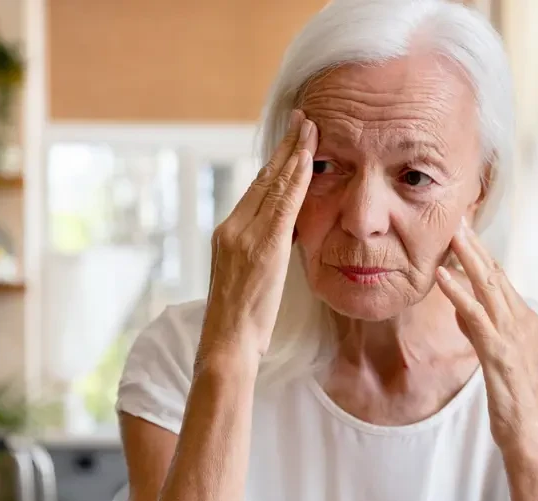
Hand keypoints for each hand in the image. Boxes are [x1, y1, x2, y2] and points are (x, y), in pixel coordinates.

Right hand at [200, 109, 316, 361]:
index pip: (255, 191)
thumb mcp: (248, 280)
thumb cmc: (239, 324)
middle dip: (285, 147)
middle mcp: (232, 228)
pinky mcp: (261, 246)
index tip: (291, 143)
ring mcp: (244, 235)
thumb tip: (282, 238)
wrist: (226, 343)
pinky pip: (283, 204)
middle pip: (263, 179)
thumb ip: (260, 254)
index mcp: (227, 234)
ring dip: (295, 153)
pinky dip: (296, 179)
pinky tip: (309, 159)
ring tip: (310, 128)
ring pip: (273, 185)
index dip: (275, 163)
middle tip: (302, 119)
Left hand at [434, 224, 537, 461]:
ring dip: (468, 258)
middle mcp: (522, 321)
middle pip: (495, 273)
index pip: (498, 277)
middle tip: (456, 215)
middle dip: (474, 244)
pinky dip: (458, 294)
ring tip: (450, 233)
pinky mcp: (500, 354)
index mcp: (522, 320)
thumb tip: (460, 307)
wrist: (533, 435)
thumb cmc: (514, 399)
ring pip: (489, 287)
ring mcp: (513, 336)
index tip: (462, 226)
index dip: (480, 251)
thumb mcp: (494, 355)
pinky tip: (442, 277)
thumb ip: (479, 328)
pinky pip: (476, 317)